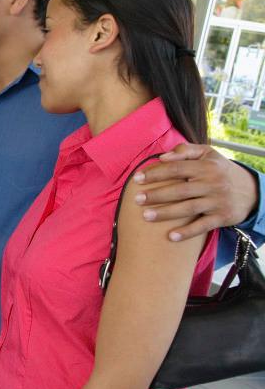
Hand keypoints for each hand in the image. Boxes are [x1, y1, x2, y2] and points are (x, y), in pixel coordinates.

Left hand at [133, 143, 258, 240]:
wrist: (252, 190)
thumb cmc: (220, 170)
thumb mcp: (208, 154)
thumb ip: (185, 151)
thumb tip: (162, 157)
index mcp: (206, 167)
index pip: (176, 169)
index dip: (156, 173)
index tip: (137, 179)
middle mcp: (212, 184)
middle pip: (180, 190)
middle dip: (156, 195)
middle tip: (136, 199)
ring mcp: (217, 202)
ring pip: (188, 208)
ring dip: (166, 213)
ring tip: (146, 216)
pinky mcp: (222, 217)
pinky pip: (203, 226)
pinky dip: (187, 232)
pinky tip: (170, 237)